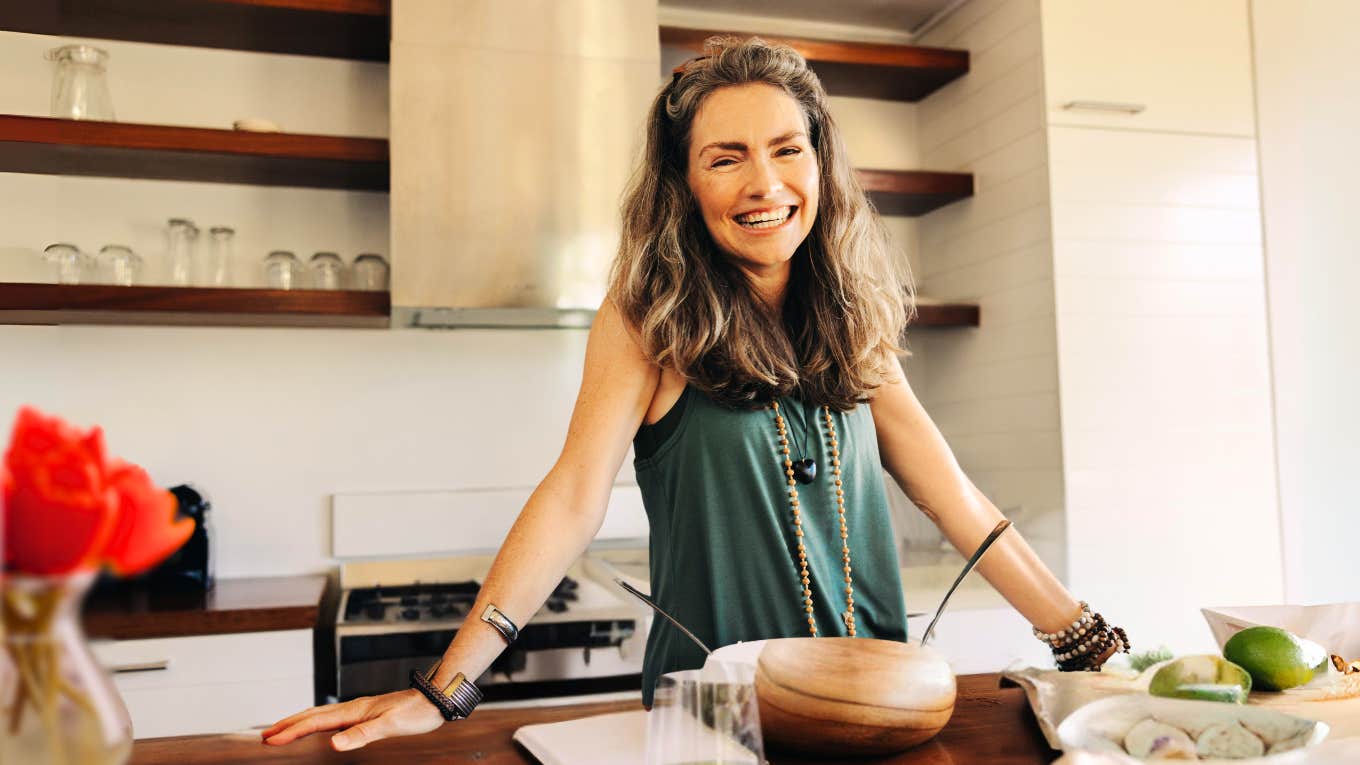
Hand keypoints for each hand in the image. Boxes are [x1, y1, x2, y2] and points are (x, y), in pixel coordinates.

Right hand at [261, 688, 443, 750]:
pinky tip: (317, 728)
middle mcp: (353, 708)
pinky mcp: (365, 714)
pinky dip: (316, 723)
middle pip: (312, 716)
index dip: (291, 731)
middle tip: (264, 736)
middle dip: (287, 726)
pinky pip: (333, 719)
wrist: (434, 700)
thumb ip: (362, 735)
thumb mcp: (390, 726)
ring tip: (281, 731)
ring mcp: (358, 710)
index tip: (270, 740)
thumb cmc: (416, 713)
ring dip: (299, 723)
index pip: (315, 722)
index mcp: (354, 711)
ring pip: (320, 716)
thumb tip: (334, 744)